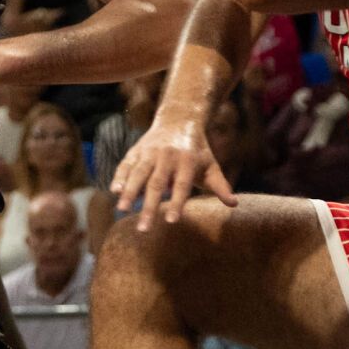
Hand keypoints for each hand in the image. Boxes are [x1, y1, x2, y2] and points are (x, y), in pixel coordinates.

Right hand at [110, 111, 236, 229]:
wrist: (179, 118)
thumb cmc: (197, 150)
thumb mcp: (211, 166)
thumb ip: (220, 186)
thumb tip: (234, 204)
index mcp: (187, 161)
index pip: (182, 185)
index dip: (177, 203)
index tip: (170, 222)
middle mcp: (167, 156)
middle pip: (157, 184)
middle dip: (148, 207)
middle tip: (143, 230)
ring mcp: (150, 152)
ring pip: (138, 174)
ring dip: (129, 193)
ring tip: (121, 211)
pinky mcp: (137, 150)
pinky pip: (126, 164)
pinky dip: (119, 177)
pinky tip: (114, 192)